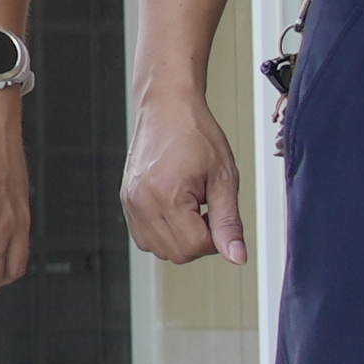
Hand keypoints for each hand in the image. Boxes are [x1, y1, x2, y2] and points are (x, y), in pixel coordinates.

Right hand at [121, 81, 243, 265]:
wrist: (167, 107)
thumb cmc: (195, 133)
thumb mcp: (224, 177)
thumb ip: (229, 221)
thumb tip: (237, 257)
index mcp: (166, 195)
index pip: (195, 246)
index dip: (215, 238)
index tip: (218, 213)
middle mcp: (141, 202)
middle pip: (176, 253)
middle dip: (198, 240)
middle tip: (206, 208)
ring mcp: (130, 203)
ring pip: (159, 249)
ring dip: (180, 238)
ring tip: (190, 206)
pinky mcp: (126, 201)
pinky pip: (145, 237)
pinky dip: (164, 232)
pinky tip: (175, 208)